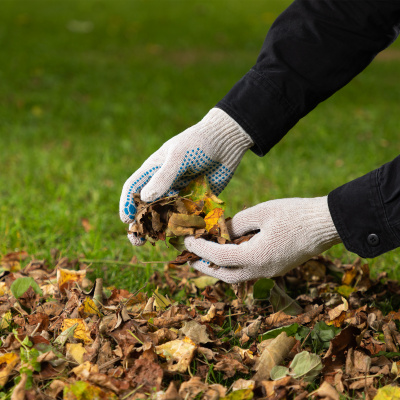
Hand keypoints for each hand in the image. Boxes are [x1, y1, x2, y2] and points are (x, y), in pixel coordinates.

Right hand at [120, 108, 253, 244]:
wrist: (226, 141)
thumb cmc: (198, 143)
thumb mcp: (179, 156)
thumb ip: (164, 177)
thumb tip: (146, 199)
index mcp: (153, 171)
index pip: (134, 189)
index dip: (128, 204)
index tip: (126, 220)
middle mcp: (164, 185)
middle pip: (148, 207)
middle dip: (142, 224)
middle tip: (138, 240)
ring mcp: (180, 194)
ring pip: (167, 215)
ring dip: (161, 229)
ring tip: (158, 241)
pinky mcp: (197, 201)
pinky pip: (188, 217)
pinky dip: (185, 227)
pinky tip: (184, 236)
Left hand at [184, 196, 340, 282]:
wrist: (325, 224)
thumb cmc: (294, 214)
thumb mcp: (261, 212)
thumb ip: (237, 223)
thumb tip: (222, 231)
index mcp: (256, 256)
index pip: (218, 256)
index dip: (199, 249)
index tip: (186, 241)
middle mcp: (262, 270)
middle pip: (226, 276)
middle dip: (206, 267)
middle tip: (190, 258)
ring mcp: (271, 272)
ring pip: (238, 277)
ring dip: (220, 269)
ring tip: (206, 258)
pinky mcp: (277, 268)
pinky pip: (250, 272)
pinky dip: (234, 266)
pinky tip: (230, 254)